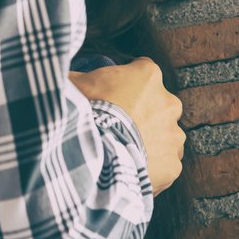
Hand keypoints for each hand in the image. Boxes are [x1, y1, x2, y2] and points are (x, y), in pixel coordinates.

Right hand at [68, 57, 184, 195]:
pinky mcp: (172, 164)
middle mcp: (169, 102)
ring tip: (125, 148)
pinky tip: (130, 166)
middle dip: (145, 113)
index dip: (128, 83)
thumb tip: (65, 76)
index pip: (143, 71)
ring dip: (151, 140)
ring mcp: (173, 135)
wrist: (95, 150)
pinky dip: (152, 166)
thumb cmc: (85, 111)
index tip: (113, 94)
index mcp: (148, 75)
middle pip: (160, 105)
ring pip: (166, 136)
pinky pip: (165, 164)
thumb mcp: (75, 83)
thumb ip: (79, 76)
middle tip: (120, 124)